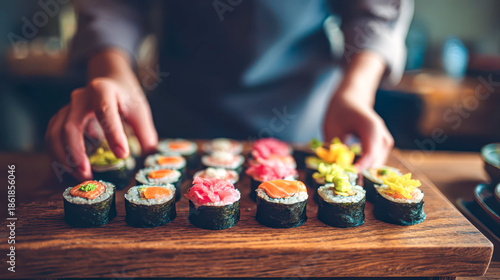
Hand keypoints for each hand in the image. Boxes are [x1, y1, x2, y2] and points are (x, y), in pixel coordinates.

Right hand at [45, 52, 157, 180]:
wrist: (109, 81)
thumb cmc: (125, 98)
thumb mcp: (139, 111)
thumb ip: (145, 133)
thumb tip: (148, 156)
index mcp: (103, 91)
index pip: (105, 112)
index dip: (113, 134)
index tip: (123, 155)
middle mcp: (80, 98)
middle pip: (71, 126)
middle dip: (76, 153)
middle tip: (88, 174)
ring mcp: (67, 108)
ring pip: (55, 134)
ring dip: (64, 158)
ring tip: (81, 176)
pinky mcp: (60, 119)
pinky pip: (51, 138)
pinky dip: (58, 156)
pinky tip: (70, 169)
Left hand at [323, 51, 393, 169]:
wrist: (352, 98)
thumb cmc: (340, 111)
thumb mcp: (331, 127)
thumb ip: (334, 147)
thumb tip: (334, 166)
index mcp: (370, 126)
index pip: (370, 152)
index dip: (360, 167)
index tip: (348, 175)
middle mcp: (381, 134)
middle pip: (376, 160)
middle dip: (362, 171)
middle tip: (345, 177)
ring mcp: (384, 140)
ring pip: (378, 162)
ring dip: (364, 169)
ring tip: (348, 172)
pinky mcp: (383, 144)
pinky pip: (377, 159)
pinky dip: (366, 164)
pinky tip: (354, 166)